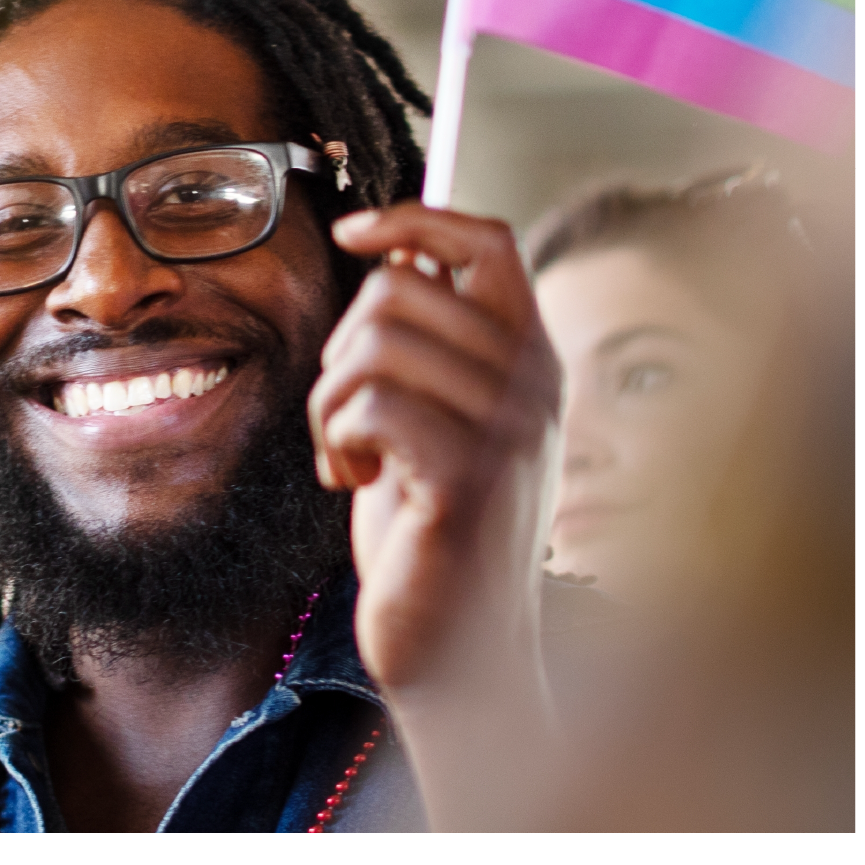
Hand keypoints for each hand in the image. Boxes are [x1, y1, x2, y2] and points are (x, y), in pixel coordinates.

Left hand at [309, 201, 561, 698]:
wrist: (461, 646)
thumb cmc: (434, 522)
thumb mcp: (442, 415)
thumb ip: (434, 341)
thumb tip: (395, 251)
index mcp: (530, 357)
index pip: (486, 242)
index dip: (413, 218)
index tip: (350, 232)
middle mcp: (532, 383)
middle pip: (399, 288)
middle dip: (343, 347)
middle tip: (348, 411)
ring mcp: (506, 430)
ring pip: (374, 344)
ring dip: (332, 399)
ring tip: (350, 451)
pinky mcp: (465, 479)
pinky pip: (369, 404)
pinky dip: (336, 437)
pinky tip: (355, 478)